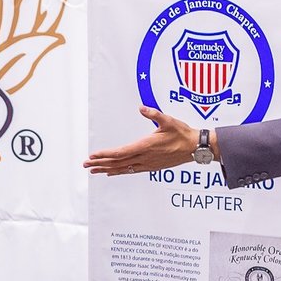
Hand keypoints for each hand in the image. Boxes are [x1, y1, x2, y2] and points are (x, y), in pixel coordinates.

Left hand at [83, 108, 197, 175]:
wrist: (195, 148)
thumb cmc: (182, 134)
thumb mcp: (169, 120)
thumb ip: (154, 114)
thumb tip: (141, 108)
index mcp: (146, 146)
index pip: (121, 152)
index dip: (105, 154)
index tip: (93, 155)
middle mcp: (144, 157)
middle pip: (118, 163)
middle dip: (100, 163)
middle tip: (85, 165)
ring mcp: (147, 164)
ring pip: (123, 169)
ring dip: (107, 169)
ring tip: (93, 170)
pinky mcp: (150, 167)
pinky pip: (131, 171)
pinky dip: (119, 171)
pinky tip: (111, 172)